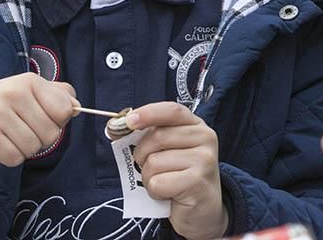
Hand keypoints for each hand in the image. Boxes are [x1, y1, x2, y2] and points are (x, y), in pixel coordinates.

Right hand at [0, 72, 78, 166]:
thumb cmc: (7, 104)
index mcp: (30, 81)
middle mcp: (13, 93)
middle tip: (25, 129)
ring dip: (26, 148)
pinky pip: (15, 158)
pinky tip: (2, 144)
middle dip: (42, 138)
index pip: (64, 110)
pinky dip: (12, 157)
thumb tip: (77, 108)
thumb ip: (60, 96)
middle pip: (51, 133)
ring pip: (33, 147)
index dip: (59, 121)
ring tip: (13, 135)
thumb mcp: (32, 91)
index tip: (46, 117)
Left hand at [128, 102, 227, 239]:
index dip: (148, 113)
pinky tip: (169, 194)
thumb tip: (118, 127)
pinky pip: (157, 183)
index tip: (129, 121)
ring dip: (149, 178)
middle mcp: (205, 138)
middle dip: (142, 155)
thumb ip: (152, 136)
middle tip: (150, 168)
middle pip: (157, 137)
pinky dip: (155, 192)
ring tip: (165, 183)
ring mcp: (204, 159)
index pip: (171, 111)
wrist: (204, 211)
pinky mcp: (197, 181)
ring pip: (154, 162)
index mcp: (196, 125)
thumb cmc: (180, 178)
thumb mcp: (170, 151)